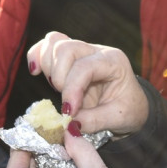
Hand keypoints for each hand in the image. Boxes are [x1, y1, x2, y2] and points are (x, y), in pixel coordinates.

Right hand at [27, 31, 148, 135]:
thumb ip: (93, 121)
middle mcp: (97, 50)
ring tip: (59, 89)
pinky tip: (36, 72)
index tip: (69, 112)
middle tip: (67, 102)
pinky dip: (37, 56)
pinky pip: (46, 45)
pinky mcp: (68, 56)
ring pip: (53, 43)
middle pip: (66, 49)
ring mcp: (81, 49)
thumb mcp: (119, 118)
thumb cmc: (128, 109)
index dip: (72, 89)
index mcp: (114, 62)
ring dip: (49, 69)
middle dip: (60, 79)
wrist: (130, 104)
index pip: (85, 67)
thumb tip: (68, 124)